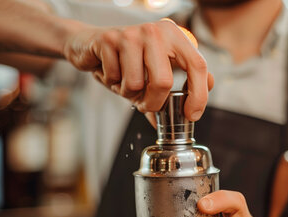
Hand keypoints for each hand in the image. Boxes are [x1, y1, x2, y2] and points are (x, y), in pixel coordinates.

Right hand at [63, 20, 213, 120]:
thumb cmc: (127, 62)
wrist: (89, 44)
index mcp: (174, 36)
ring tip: (123, 81)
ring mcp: (131, 34)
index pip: (197, 65)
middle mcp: (155, 31)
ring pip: (136, 84)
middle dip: (154, 103)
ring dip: (128, 93)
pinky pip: (114, 78)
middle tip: (145, 105)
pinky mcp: (108, 40)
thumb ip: (176, 89)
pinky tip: (110, 71)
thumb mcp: (156, 71)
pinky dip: (111, 83)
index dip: (199, 95)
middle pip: (164, 81)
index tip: (192, 115)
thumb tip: (191, 114)